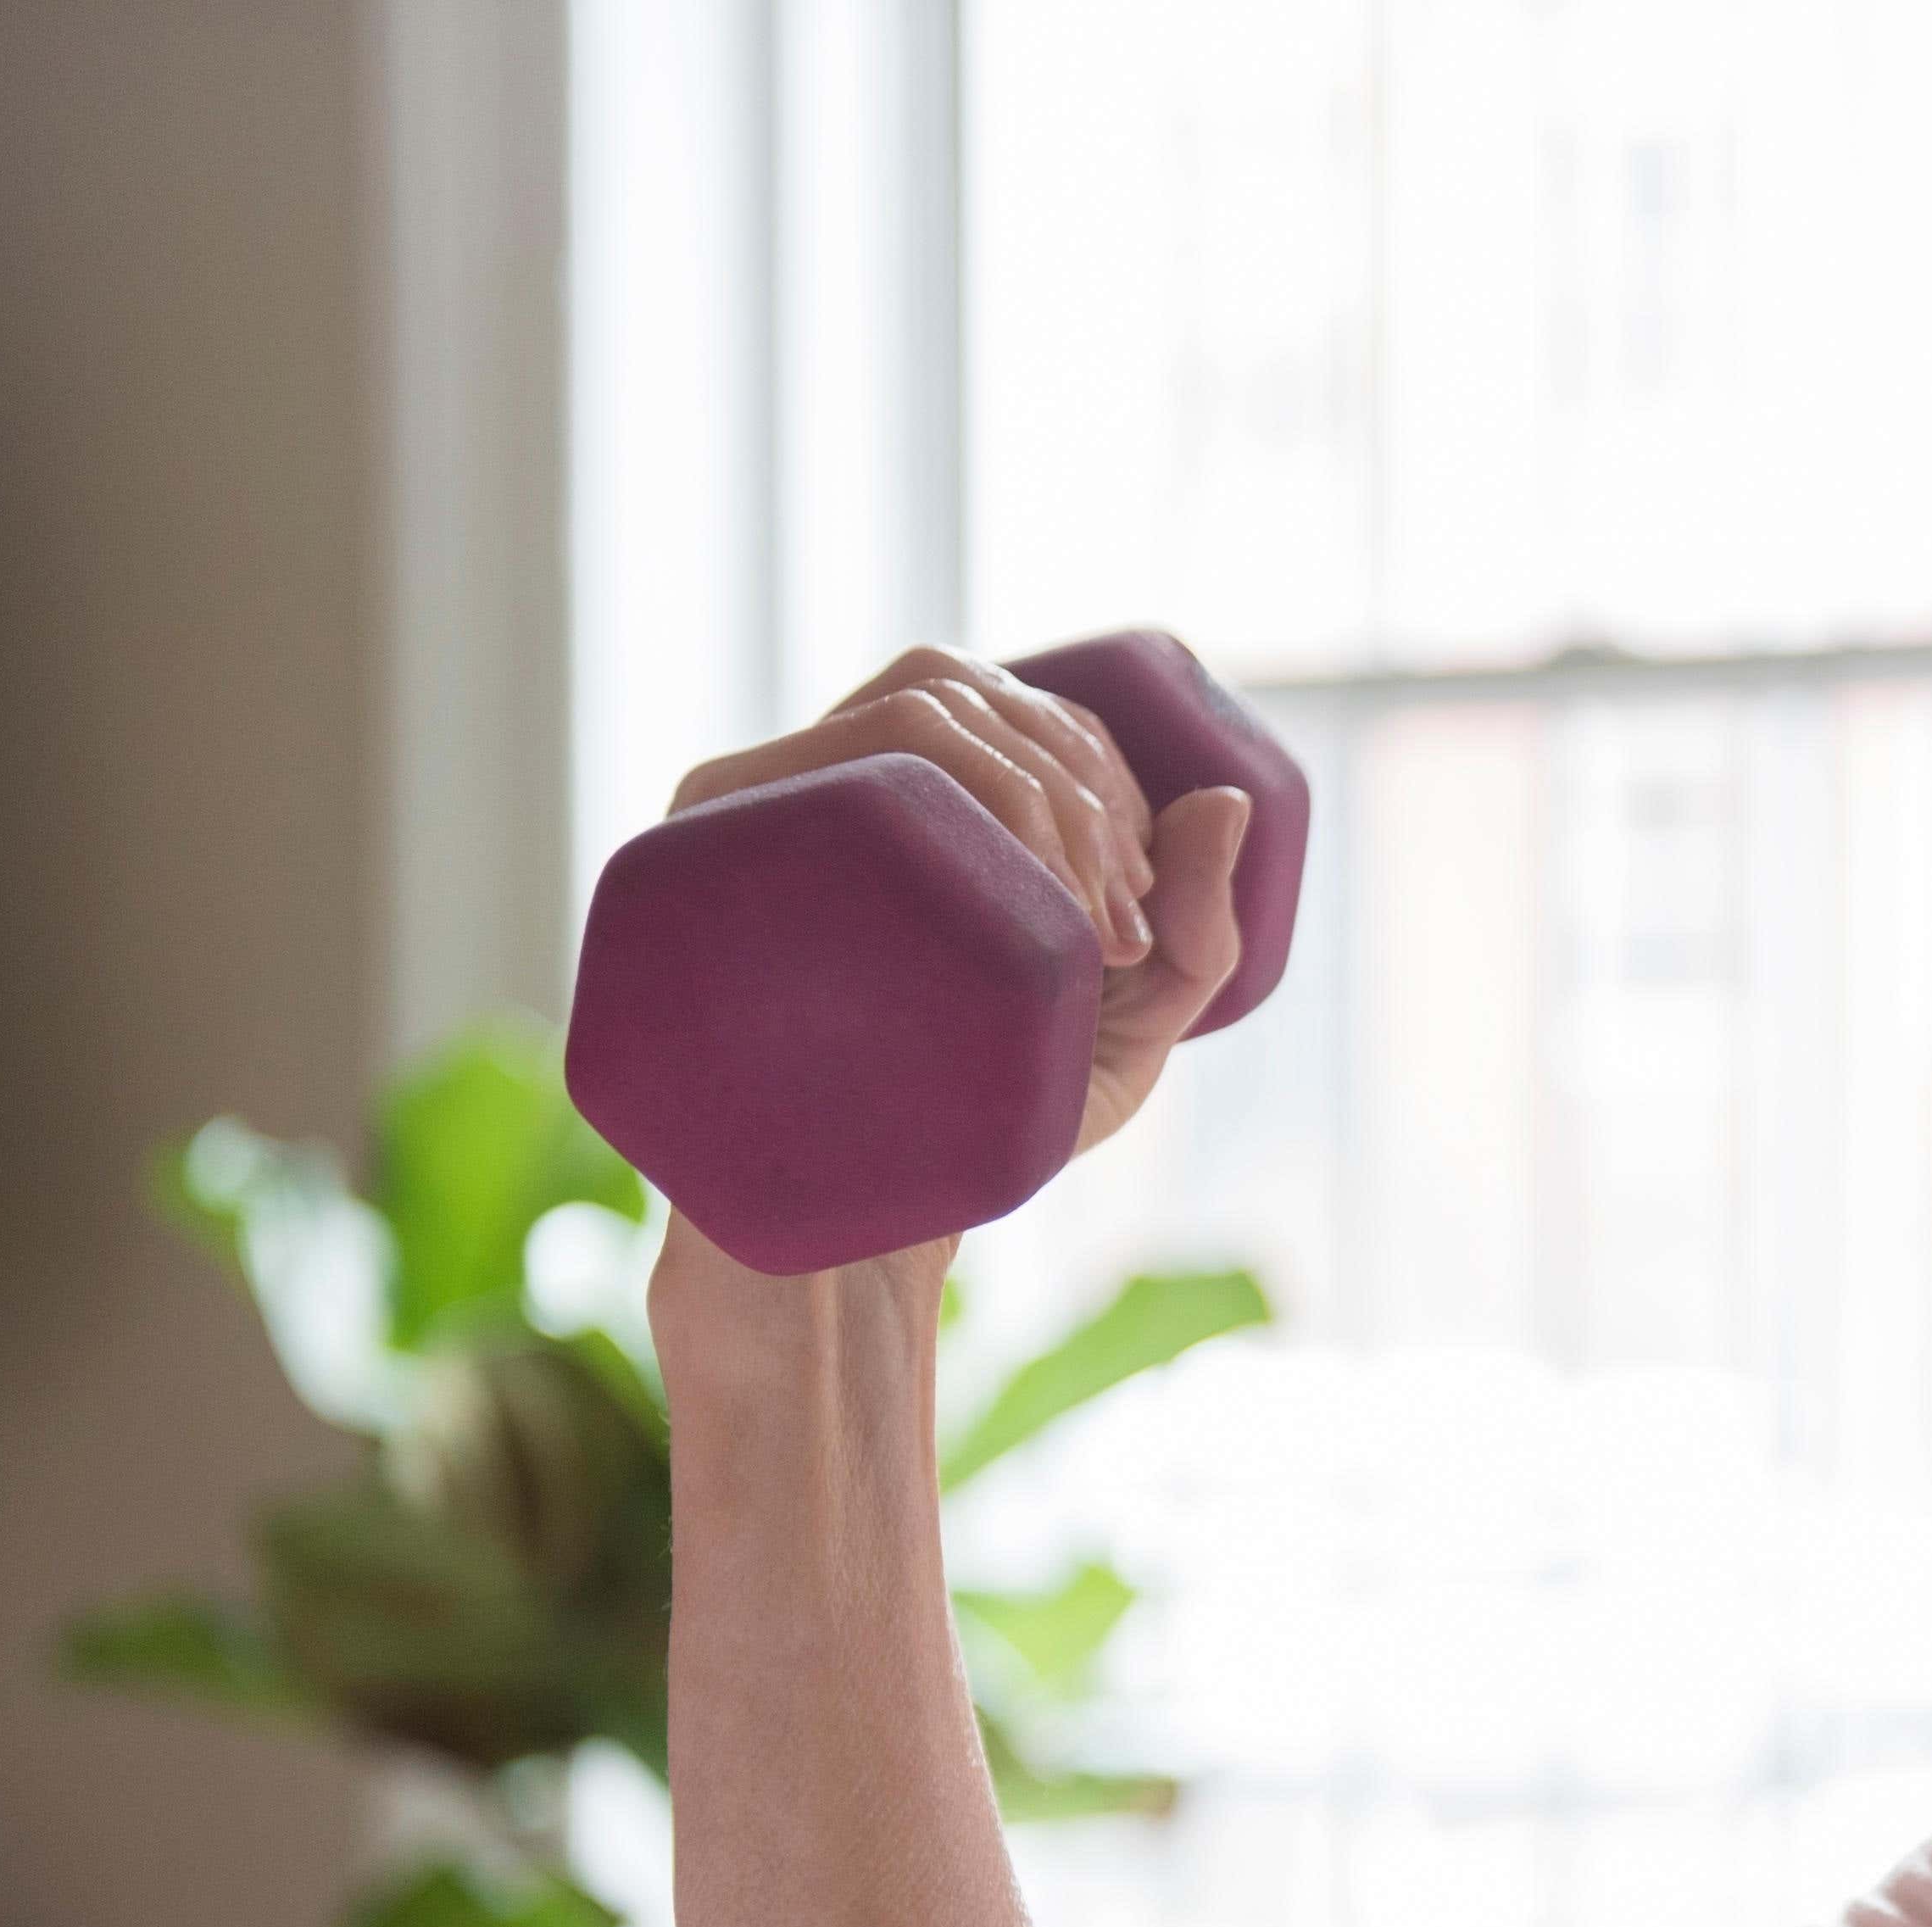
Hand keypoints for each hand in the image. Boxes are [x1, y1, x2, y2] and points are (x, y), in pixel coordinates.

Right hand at [657, 643, 1251, 1163]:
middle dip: (1079, 785)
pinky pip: (836, 769)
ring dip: (1035, 797)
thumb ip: (1196, 932)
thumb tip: (1233, 798)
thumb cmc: (985, 1136)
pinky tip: (1017, 902)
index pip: (1003, 708)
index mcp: (894, 807)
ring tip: (1084, 930)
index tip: (1139, 905)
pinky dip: (960, 812)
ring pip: (915, 709)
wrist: (862, 1236)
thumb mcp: (1122, 1039)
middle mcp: (813, 788)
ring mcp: (750, 814)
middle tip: (1122, 929)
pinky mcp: (698, 856)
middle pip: (959, 685)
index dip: (1099, 770)